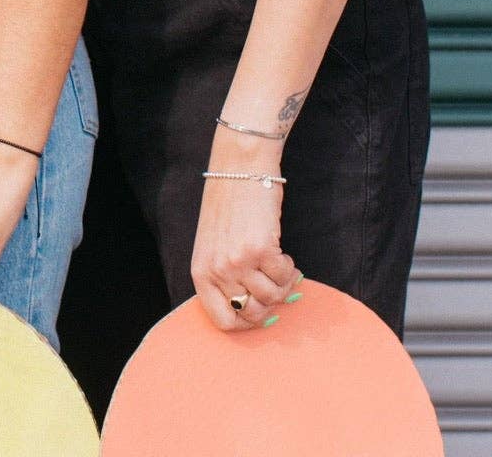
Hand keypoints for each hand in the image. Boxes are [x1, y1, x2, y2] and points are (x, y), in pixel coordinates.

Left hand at [191, 148, 297, 330]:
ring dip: (282, 284)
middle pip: (252, 314)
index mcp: (200, 273)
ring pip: (273, 298)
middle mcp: (217, 271)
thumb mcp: (214, 247)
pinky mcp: (260, 250)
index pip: (222, 321)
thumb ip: (227, 278)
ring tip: (278, 263)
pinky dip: (290, 269)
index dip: (246, 322)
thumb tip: (258, 313)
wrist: (239, 170)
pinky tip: (282, 252)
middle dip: (270, 304)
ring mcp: (238, 262)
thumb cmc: (227, 208)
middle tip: (274, 284)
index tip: (260, 309)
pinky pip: (285, 277)